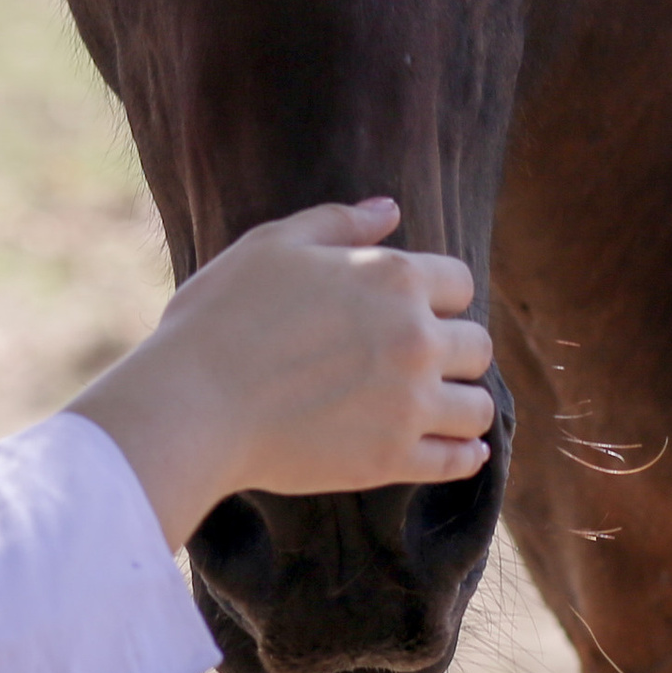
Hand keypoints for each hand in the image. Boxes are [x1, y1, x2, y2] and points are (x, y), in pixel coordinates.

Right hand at [65, 200, 495, 552]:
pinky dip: (463, 456)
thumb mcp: (271, 245)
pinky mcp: (393, 459)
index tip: (406, 308)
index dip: (434, 292)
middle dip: (451, 348)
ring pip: (478, 407)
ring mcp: (409, 404)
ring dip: (459, 403)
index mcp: (392, 278)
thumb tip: (390, 210)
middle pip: (477, 345)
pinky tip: (454, 449)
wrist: (193, 402)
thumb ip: (338, 223)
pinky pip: (459, 461)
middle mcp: (416, 339)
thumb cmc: (222, 314)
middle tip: (412, 358)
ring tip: (430, 405)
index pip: (459, 282)